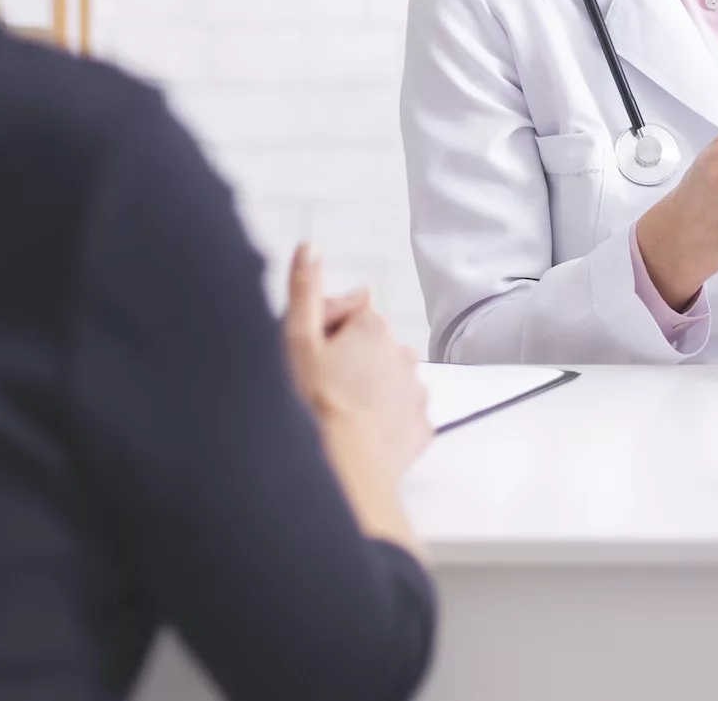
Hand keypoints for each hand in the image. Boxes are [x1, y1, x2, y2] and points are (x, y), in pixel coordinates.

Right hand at [283, 245, 431, 484]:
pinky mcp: (421, 427)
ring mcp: (416, 391)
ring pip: (388, 381)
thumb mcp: (296, 340)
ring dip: (368, 390)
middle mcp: (404, 352)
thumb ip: (305, 290)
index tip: (310, 356)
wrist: (344, 470)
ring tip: (338, 415)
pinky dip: (384, 421)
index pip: (353, 312)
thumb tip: (309, 247)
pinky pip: (401, 416)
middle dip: (349, 360)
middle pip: (372, 346)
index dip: (327, 331)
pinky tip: (359, 434)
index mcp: (374, 326)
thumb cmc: (313, 405)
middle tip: (320, 388)